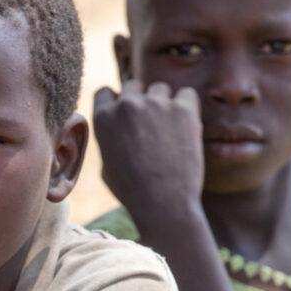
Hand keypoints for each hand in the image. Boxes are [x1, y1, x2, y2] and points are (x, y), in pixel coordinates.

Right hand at [93, 80, 204, 235]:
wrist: (163, 205)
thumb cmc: (133, 192)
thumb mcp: (107, 166)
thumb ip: (110, 138)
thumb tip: (117, 127)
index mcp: (102, 119)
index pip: (106, 92)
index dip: (116, 102)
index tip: (126, 116)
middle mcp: (127, 105)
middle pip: (134, 86)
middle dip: (141, 101)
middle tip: (150, 125)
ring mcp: (155, 104)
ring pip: (160, 89)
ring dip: (164, 103)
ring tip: (169, 131)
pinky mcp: (183, 109)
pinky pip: (186, 94)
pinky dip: (187, 106)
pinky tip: (186, 126)